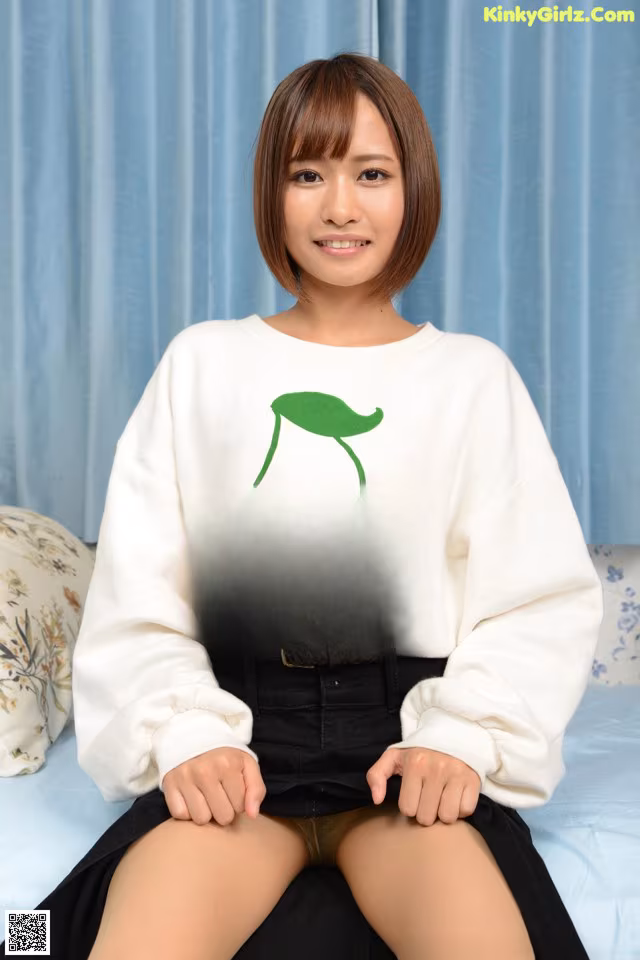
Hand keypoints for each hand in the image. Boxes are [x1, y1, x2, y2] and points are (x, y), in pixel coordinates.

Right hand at [161, 747, 266, 825]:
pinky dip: (187, 810)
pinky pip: (180, 815)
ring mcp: (185, 778)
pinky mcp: (169, 784)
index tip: (232, 788)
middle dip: (224, 809)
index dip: (238, 801)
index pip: (241, 807)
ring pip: (201, 819)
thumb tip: (252, 815)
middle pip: (222, 817)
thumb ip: (256, 789)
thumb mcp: (246, 764)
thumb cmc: (224, 756)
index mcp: (228, 764)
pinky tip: (191, 796)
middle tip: (219, 793)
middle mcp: (205, 771)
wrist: (193, 736)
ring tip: (206, 796)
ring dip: (205, 812)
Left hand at [366, 746, 480, 825]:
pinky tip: (455, 797)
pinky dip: (461, 809)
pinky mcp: (473, 780)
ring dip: (443, 813)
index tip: (414, 795)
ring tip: (441, 799)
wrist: (452, 733)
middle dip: (425, 813)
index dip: (409, 806)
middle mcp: (436, 769)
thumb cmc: (419, 751)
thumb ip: (377, 775)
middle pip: (426, 817)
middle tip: (428, 799)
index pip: (407, 808)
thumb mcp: (394, 757)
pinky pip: (466, 811)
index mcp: (414, 764)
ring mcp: (456, 774)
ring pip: (447, 817)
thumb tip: (377, 800)